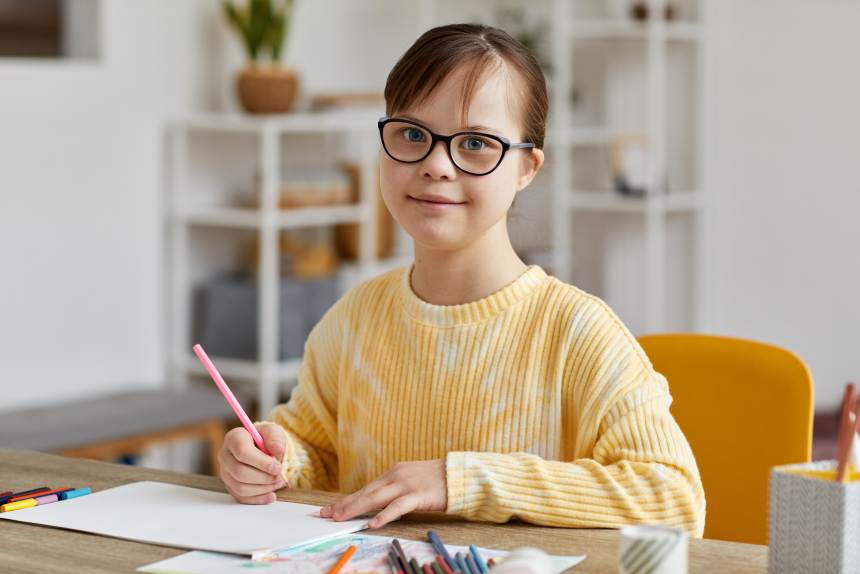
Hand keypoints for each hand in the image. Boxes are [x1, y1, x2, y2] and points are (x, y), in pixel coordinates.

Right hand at [219, 424, 286, 503]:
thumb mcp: (273, 432)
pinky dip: (258, 499)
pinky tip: (270, 495)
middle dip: (263, 477)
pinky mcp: (229, 485)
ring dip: (262, 488)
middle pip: (240, 472)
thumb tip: (277, 449)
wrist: (260, 448)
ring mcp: (225, 472)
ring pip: (240, 487)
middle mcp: (225, 455)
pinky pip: (241, 497)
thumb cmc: (264, 439)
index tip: (277, 468)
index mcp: (234, 438)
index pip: (242, 452)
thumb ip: (275, 437)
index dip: (261, 462)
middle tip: (279, 476)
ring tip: (277, 483)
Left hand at [319, 460, 446, 528]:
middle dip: (344, 504)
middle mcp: (395, 476)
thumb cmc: (437, 480)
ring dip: (355, 508)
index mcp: (393, 473)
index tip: (331, 508)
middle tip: (325, 514)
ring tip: (339, 517)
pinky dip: (383, 515)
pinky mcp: (417, 495)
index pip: (366, 488)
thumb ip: (395, 489)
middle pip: (365, 492)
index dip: (347, 499)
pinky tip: (372, 523)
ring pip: (375, 498)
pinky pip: (397, 506)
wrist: (458, 474)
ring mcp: (405, 484)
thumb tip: (377, 504)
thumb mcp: (411, 481)